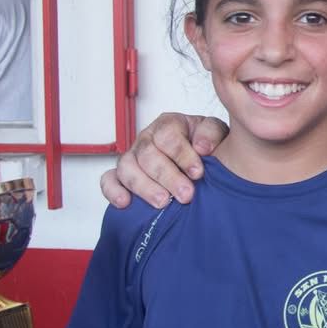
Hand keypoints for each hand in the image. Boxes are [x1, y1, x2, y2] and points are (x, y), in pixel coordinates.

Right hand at [99, 112, 227, 208]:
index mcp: (169, 124)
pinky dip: (114, 191)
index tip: (198, 173)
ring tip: (163, 203)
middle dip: (167, 176)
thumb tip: (201, 146)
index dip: (182, 154)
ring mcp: (133, 157)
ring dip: (144, 187)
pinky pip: (109, 180)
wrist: (205, 164)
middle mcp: (147, 139)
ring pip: (127, 168)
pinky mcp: (122, 176)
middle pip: (147, 154)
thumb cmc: (208, 148)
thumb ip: (211, 134)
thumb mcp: (217, 135)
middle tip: (185, 195)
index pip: (167, 135)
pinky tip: (125, 203)